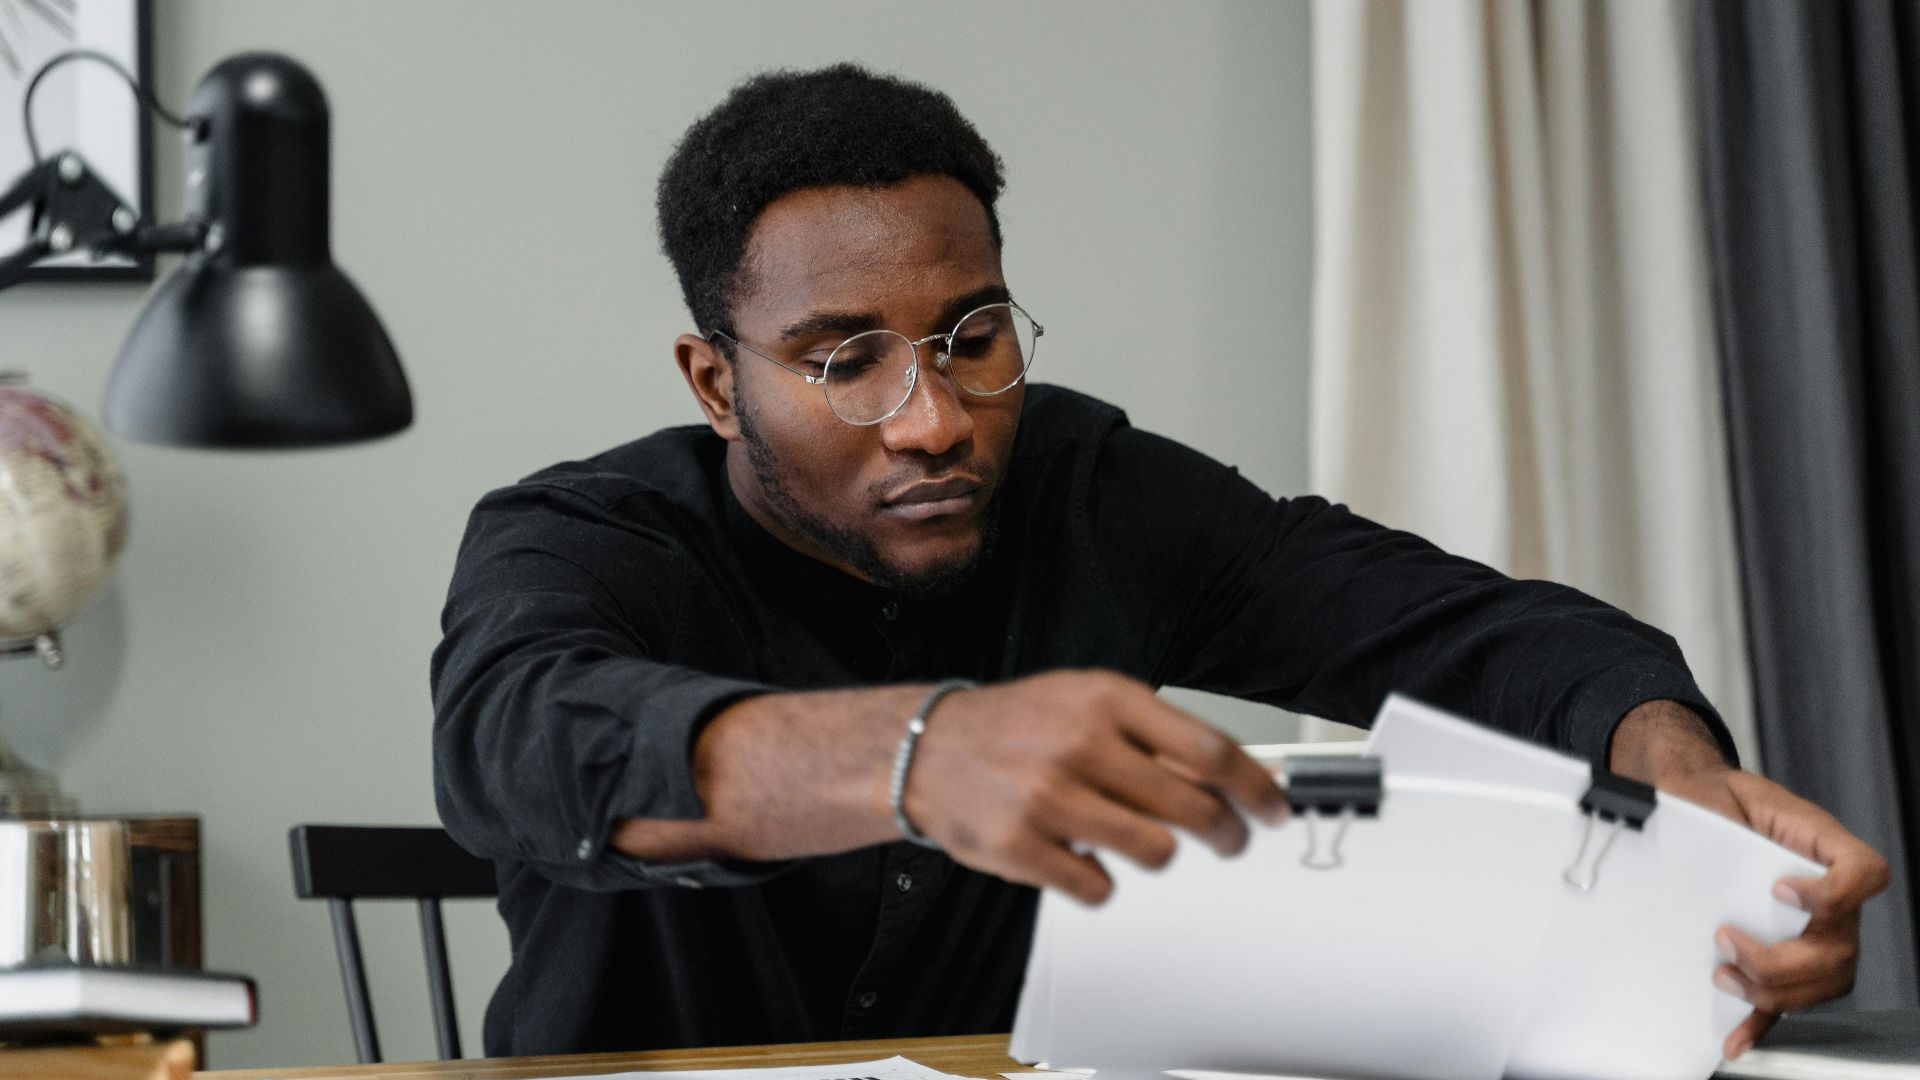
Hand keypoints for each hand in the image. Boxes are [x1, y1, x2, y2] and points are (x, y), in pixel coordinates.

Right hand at [903, 670, 1288, 904]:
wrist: (926, 749)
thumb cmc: (1016, 726)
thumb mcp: (1085, 703)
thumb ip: (1151, 734)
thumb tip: (1226, 779)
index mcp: (1105, 700)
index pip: (1208, 750)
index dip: (1254, 787)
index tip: (1273, 809)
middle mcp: (1080, 745)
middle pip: (1191, 808)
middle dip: (1225, 834)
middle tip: (1229, 840)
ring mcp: (1049, 798)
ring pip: (1155, 853)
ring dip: (1158, 854)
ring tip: (1136, 840)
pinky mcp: (1022, 848)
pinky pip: (1099, 887)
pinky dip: (1100, 880)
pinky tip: (1082, 855)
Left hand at [1656, 767, 1889, 1058]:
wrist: (1701, 805)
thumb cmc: (1717, 800)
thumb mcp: (1719, 794)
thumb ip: (1715, 810)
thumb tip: (1673, 825)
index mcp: (1821, 847)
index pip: (1865, 872)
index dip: (1833, 893)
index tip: (1779, 890)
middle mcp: (1829, 894)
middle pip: (1840, 947)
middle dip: (1781, 959)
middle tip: (1726, 939)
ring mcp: (1814, 930)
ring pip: (1823, 980)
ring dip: (1773, 990)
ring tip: (1724, 975)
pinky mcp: (1785, 954)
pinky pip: (1790, 997)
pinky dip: (1764, 1021)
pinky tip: (1737, 1035)